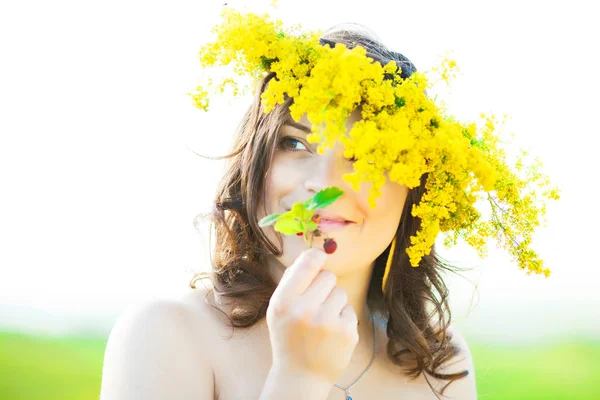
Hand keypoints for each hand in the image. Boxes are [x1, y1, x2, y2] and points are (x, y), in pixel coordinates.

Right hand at [266, 248, 358, 382]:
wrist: (301, 376)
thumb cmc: (288, 337)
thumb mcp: (277, 309)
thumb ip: (291, 281)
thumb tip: (312, 254)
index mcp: (283, 302)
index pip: (308, 263)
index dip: (317, 256)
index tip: (320, 257)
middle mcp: (305, 310)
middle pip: (328, 276)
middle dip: (324, 285)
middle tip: (315, 303)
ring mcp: (328, 322)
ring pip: (340, 292)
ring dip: (334, 302)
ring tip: (322, 321)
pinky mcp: (347, 332)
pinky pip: (349, 309)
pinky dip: (342, 318)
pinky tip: (331, 333)